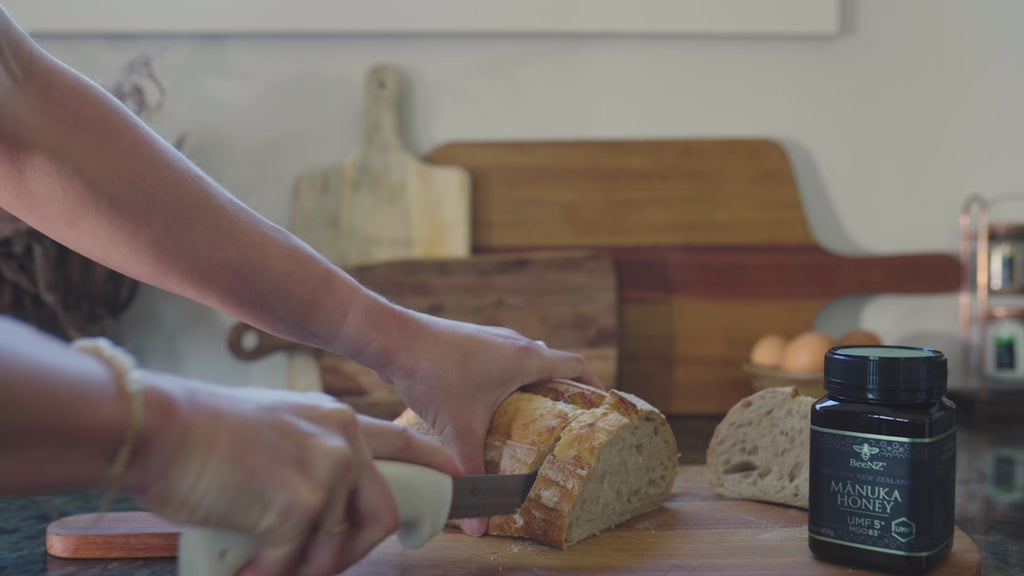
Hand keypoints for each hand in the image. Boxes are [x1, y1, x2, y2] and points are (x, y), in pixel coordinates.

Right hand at [126, 373, 458, 575]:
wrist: (158, 426)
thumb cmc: (199, 433)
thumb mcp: (272, 428)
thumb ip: (307, 457)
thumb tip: (320, 508)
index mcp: (336, 419)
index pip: (403, 441)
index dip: (435, 465)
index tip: (460, 482)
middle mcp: (342, 440)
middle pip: (381, 512)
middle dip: (352, 552)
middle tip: (313, 566)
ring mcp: (326, 469)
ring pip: (339, 545)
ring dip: (301, 567)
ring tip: (262, 563)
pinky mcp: (300, 502)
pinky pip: (295, 560)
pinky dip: (267, 572)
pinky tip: (244, 567)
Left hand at [375, 311, 602, 535]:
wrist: (393, 339)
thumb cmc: (432, 375)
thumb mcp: (458, 431)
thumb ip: (471, 475)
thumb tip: (480, 527)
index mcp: (525, 358)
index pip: (576, 365)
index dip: (593, 386)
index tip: (601, 408)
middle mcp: (514, 342)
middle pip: (553, 365)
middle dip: (562, 392)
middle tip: (565, 422)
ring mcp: (492, 338)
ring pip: (525, 360)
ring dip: (533, 384)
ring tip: (532, 418)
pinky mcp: (472, 340)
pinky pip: (503, 358)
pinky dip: (509, 378)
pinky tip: (492, 405)